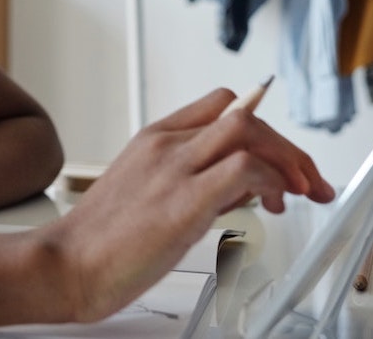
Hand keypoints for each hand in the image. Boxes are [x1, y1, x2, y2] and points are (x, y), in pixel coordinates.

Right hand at [41, 89, 334, 322]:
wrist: (64, 265)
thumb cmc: (100, 243)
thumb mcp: (146, 196)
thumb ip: (190, 183)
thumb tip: (237, 190)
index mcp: (153, 140)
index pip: (221, 106)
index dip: (262, 127)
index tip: (282, 159)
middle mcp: (165, 145)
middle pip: (245, 115)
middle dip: (289, 148)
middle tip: (308, 181)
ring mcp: (173, 169)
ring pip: (249, 130)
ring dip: (288, 159)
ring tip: (298, 192)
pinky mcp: (183, 200)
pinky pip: (245, 169)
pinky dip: (271, 182)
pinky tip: (271, 204)